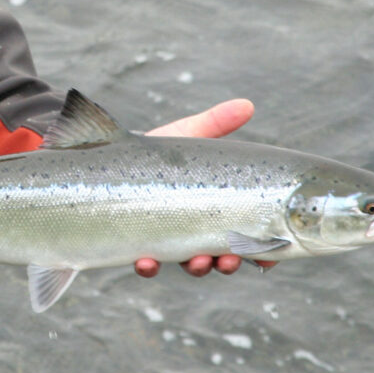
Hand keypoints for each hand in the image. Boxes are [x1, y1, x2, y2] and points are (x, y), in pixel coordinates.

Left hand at [134, 98, 278, 276]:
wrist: (102, 160)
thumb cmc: (151, 152)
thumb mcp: (185, 135)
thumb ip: (215, 123)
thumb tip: (247, 104)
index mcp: (214, 209)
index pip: (244, 233)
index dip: (260, 248)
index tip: (270, 254)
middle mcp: (193, 229)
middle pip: (220, 256)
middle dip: (228, 262)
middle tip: (230, 260)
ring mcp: (165, 240)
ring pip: (187, 265)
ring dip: (197, 268)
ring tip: (198, 262)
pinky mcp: (135, 246)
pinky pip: (145, 265)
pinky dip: (148, 267)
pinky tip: (146, 261)